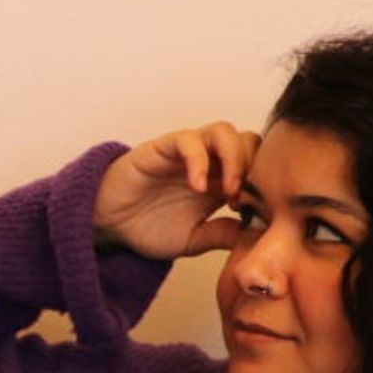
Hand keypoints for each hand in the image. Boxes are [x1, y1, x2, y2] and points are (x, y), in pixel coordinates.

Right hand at [93, 123, 259, 259]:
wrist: (108, 225)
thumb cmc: (147, 229)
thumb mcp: (194, 240)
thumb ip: (223, 235)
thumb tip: (259, 236)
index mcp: (220, 182)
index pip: (258, 165)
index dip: (264, 184)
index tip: (258, 213)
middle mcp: (208, 162)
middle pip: (249, 141)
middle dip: (254, 167)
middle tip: (244, 199)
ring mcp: (187, 153)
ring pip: (224, 131)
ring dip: (234, 158)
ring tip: (228, 190)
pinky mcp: (164, 147)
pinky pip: (189, 140)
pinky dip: (199, 160)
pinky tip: (197, 187)